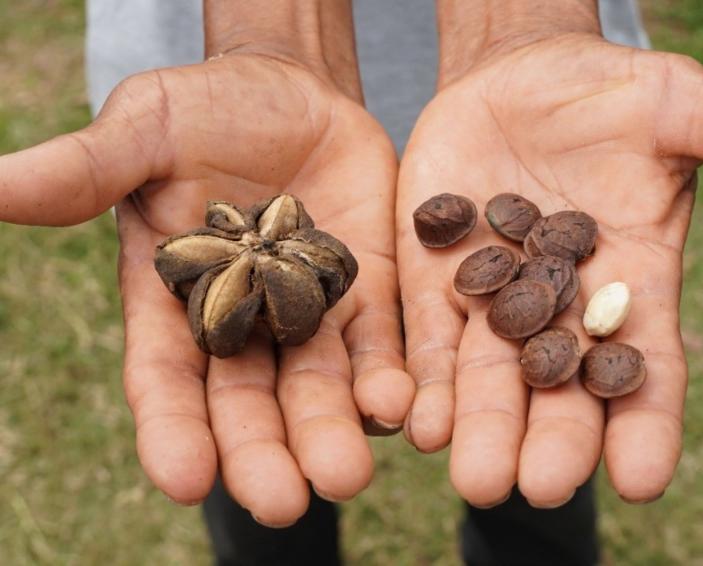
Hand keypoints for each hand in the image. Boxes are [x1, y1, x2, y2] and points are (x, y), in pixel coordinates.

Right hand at [0, 43, 413, 523]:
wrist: (294, 93)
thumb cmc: (206, 109)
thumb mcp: (146, 129)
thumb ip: (87, 169)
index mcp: (175, 300)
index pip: (166, 379)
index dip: (171, 429)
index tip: (183, 479)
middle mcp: (242, 323)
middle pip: (249, 403)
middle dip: (263, 453)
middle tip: (283, 503)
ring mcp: (308, 313)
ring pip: (318, 388)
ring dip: (332, 432)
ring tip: (347, 473)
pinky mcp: (367, 293)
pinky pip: (379, 345)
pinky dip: (387, 378)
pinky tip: (401, 408)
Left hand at [397, 31, 702, 506]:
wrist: (521, 78)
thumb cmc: (609, 95)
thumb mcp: (674, 107)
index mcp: (632, 284)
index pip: (646, 366)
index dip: (647, 422)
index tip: (642, 480)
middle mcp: (563, 308)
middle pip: (561, 388)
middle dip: (554, 439)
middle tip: (542, 489)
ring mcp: (495, 298)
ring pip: (490, 377)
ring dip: (482, 429)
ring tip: (474, 480)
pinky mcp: (439, 278)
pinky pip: (432, 338)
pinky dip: (426, 381)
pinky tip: (419, 424)